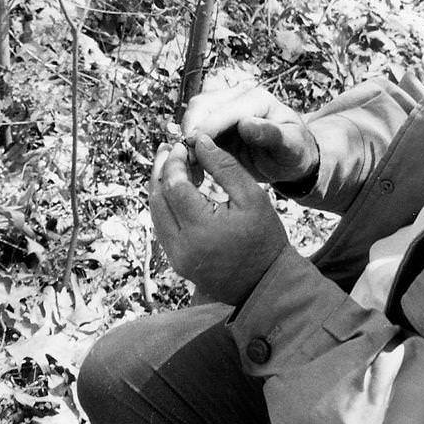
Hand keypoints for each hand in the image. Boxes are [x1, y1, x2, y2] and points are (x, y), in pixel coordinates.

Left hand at [150, 138, 287, 305]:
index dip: (175, 162)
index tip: (183, 145)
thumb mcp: (253, 197)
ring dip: (161, 187)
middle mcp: (182, 246)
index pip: (173, 186)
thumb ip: (225, 167)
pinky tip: (179, 191)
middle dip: (161, 170)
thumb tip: (200, 141)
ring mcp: (177, 258)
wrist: (266, 282)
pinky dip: (167, 206)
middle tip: (169, 148)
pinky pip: (163, 228)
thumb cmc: (265, 237)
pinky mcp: (178, 263)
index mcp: (201, 229)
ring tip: (173, 165)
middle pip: (157, 199)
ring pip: (156, 214)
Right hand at [183, 86, 318, 187]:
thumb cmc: (294, 152)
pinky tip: (191, 163)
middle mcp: (239, 97)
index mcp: (259, 99)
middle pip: (203, 105)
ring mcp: (225, 107)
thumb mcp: (291, 147)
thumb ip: (271, 135)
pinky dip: (188, 144)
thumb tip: (245, 124)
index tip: (193, 146)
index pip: (226, 109)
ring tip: (188, 163)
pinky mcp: (216, 121)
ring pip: (194, 114)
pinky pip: (194, 127)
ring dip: (186, 137)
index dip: (208, 126)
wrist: (290, 158)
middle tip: (187, 158)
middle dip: (192, 130)